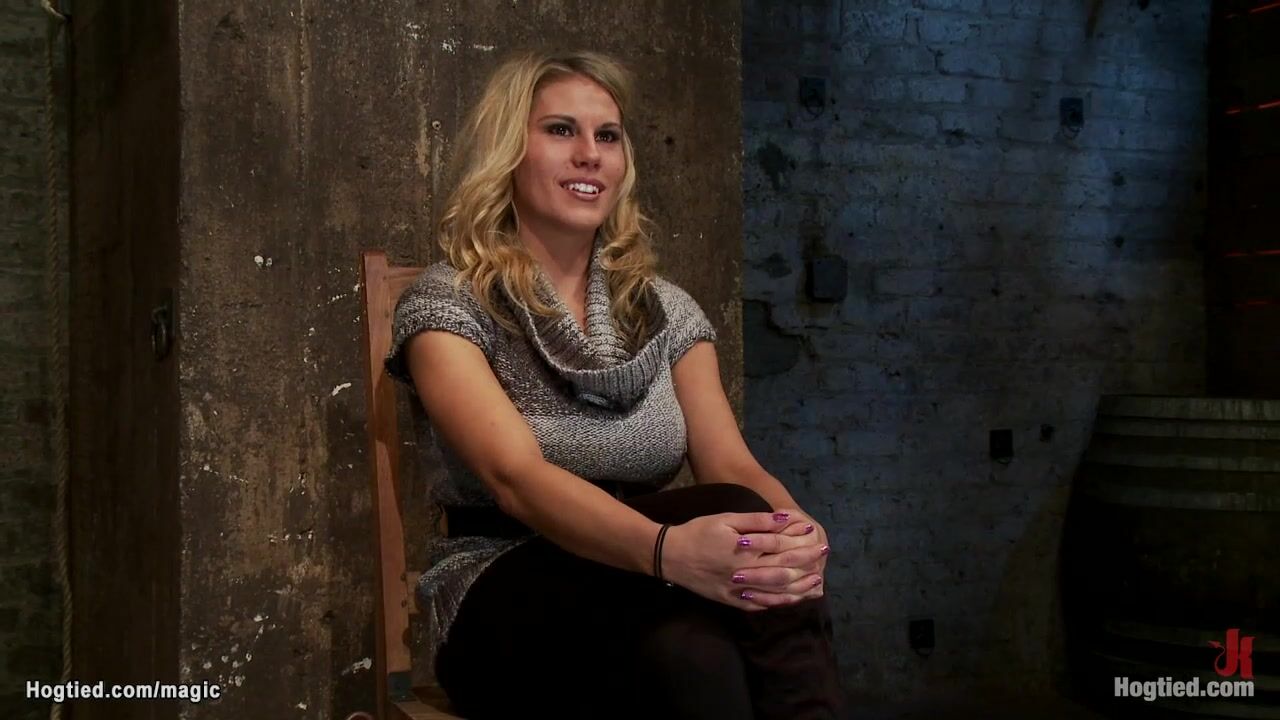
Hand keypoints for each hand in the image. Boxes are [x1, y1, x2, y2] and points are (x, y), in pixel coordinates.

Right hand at [660, 510, 824, 611]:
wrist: (669, 555)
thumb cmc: (699, 532)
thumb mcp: (726, 518)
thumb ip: (757, 521)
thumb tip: (784, 519)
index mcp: (747, 552)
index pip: (784, 550)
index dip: (804, 547)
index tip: (820, 542)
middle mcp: (746, 574)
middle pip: (784, 573)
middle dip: (806, 567)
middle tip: (823, 561)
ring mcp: (738, 591)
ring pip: (775, 593)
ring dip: (798, 589)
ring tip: (815, 584)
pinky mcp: (729, 601)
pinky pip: (757, 606)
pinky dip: (775, 604)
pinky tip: (788, 601)